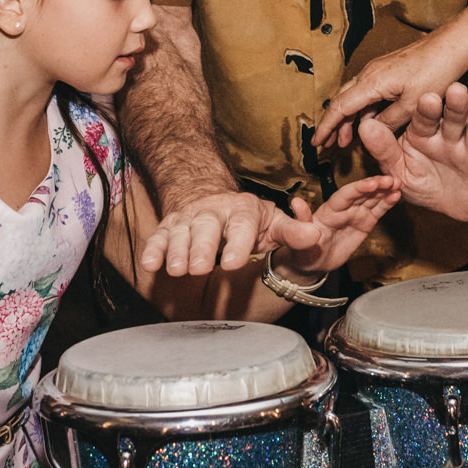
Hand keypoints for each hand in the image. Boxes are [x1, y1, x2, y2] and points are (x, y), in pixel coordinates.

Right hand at [140, 189, 324, 276]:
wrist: (211, 196)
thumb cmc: (247, 218)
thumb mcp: (273, 222)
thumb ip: (293, 231)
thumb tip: (317, 236)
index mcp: (242, 209)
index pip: (240, 226)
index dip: (235, 244)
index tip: (232, 264)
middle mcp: (213, 212)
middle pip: (206, 228)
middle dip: (201, 248)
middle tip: (199, 269)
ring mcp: (189, 218)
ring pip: (181, 232)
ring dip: (177, 251)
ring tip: (177, 270)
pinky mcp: (170, 226)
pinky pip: (160, 237)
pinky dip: (154, 249)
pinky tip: (150, 265)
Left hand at [271, 176, 399, 278]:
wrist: (311, 263)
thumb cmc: (302, 249)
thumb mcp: (297, 237)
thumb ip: (301, 220)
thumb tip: (295, 202)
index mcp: (329, 210)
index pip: (345, 195)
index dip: (358, 188)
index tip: (372, 183)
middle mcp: (344, 208)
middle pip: (362, 193)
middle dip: (376, 185)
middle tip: (391, 180)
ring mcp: (355, 214)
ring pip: (372, 198)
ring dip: (385, 190)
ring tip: (398, 183)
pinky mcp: (365, 222)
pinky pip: (377, 210)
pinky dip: (387, 202)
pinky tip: (397, 195)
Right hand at [317, 34, 467, 148]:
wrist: (452, 46)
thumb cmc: (436, 72)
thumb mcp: (412, 106)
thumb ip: (388, 122)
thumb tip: (369, 133)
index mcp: (371, 82)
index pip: (340, 107)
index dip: (327, 127)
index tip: (317, 144)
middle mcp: (369, 73)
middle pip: (341, 101)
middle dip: (332, 124)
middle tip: (327, 145)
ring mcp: (378, 70)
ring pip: (354, 96)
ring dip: (348, 118)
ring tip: (345, 140)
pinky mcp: (388, 70)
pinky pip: (366, 92)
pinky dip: (361, 110)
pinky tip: (367, 122)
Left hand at [358, 83, 467, 222]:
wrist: (452, 208)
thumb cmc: (423, 183)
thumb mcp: (399, 171)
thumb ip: (384, 151)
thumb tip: (364, 127)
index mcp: (425, 134)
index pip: (424, 119)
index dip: (426, 110)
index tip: (426, 98)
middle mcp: (450, 137)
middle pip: (453, 118)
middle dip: (455, 105)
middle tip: (456, 89)